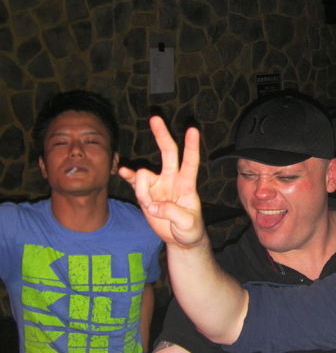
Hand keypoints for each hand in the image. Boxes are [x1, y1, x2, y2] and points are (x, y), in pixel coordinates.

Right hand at [119, 116, 205, 247]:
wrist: (178, 238)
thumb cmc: (190, 229)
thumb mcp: (187, 224)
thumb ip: (172, 213)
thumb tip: (154, 205)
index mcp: (187, 184)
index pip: (190, 161)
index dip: (192, 146)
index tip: (192, 129)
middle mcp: (172, 179)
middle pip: (168, 152)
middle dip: (162, 134)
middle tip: (155, 117)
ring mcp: (157, 184)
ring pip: (144, 176)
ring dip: (143, 192)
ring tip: (152, 209)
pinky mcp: (145, 193)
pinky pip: (134, 181)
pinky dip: (128, 175)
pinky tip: (122, 170)